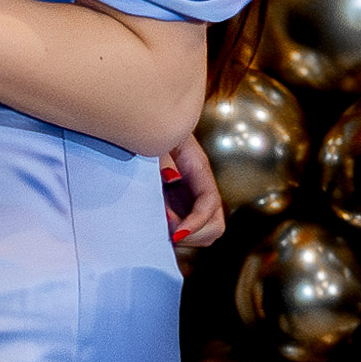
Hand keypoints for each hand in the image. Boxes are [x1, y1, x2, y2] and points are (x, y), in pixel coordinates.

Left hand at [161, 132, 225, 252]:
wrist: (145, 125)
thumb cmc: (150, 131)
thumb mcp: (155, 142)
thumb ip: (163, 159)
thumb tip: (171, 178)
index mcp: (198, 169)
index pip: (209, 204)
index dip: (196, 223)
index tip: (176, 233)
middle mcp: (200, 186)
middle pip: (215, 224)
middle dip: (193, 234)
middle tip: (166, 231)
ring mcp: (191, 197)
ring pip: (204, 230)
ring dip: (185, 236)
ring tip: (161, 227)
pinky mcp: (179, 203)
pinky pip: (186, 227)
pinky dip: (176, 232)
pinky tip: (157, 223)